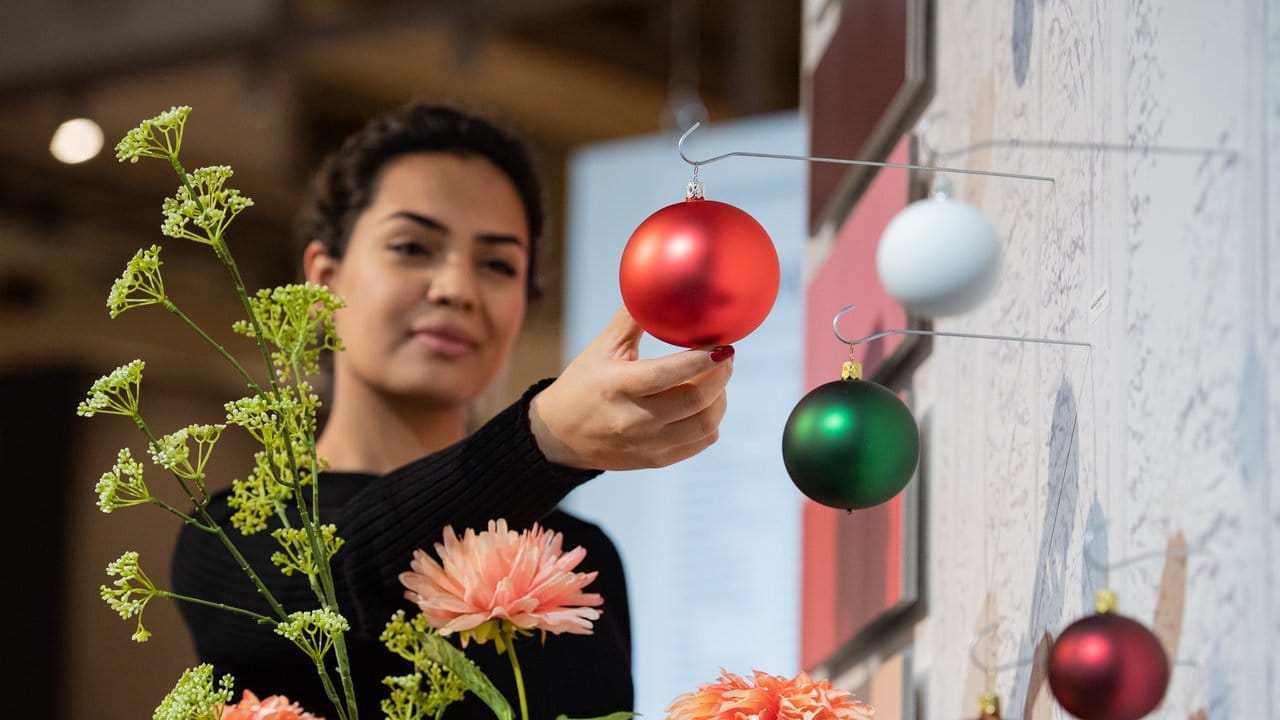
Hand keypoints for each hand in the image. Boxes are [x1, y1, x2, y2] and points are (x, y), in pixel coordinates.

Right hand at [529, 306, 733, 469]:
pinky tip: (705, 404)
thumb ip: (632, 318)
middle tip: (726, 357)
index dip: (703, 359)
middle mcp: (634, 420)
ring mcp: (647, 444)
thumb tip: (659, 286)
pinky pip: (701, 442)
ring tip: (715, 379)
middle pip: (696, 401)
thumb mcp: (601, 347)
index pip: (669, 373)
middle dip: (722, 375)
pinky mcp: (655, 460)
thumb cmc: (582, 384)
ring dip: (720, 398)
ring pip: (705, 424)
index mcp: (618, 387)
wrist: (559, 436)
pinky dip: (712, 421)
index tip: (722, 344)